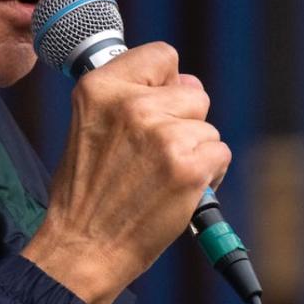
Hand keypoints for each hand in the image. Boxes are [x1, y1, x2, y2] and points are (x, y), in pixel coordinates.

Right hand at [22, 43, 229, 303]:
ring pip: (207, 127)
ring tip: (161, 177)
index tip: (156, 106)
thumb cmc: (87, 193)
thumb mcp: (89, 125)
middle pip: (193, 93)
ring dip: (194, 152)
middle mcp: (132, 105)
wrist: (83, 248)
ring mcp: (162, 135)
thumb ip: (131, 97)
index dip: (166, 82)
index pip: (162, 55)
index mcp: (100, 87)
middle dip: (183, 123)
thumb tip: (188, 82)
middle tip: (152, 157)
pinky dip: (209, 175)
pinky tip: (179, 190)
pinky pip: (220, 153)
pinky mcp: (188, 166)